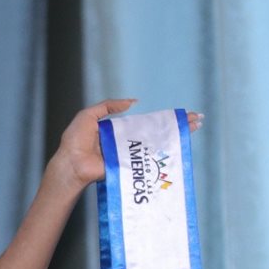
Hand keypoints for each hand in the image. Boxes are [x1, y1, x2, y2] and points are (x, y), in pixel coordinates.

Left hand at [50, 101, 204, 189]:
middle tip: (197, 120)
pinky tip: (180, 148)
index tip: (180, 114)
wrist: (72, 163)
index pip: (145, 122)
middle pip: (156, 133)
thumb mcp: (89, 115)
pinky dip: (164, 155)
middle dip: (177, 126)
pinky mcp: (130, 166)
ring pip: (157, 146)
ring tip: (196, 127)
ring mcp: (130, 156)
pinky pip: (148, 160)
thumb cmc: (76, 139)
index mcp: (118, 131)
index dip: (163, 119)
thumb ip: (109, 106)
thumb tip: (133, 102)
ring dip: (177, 137)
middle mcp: (126, 144)